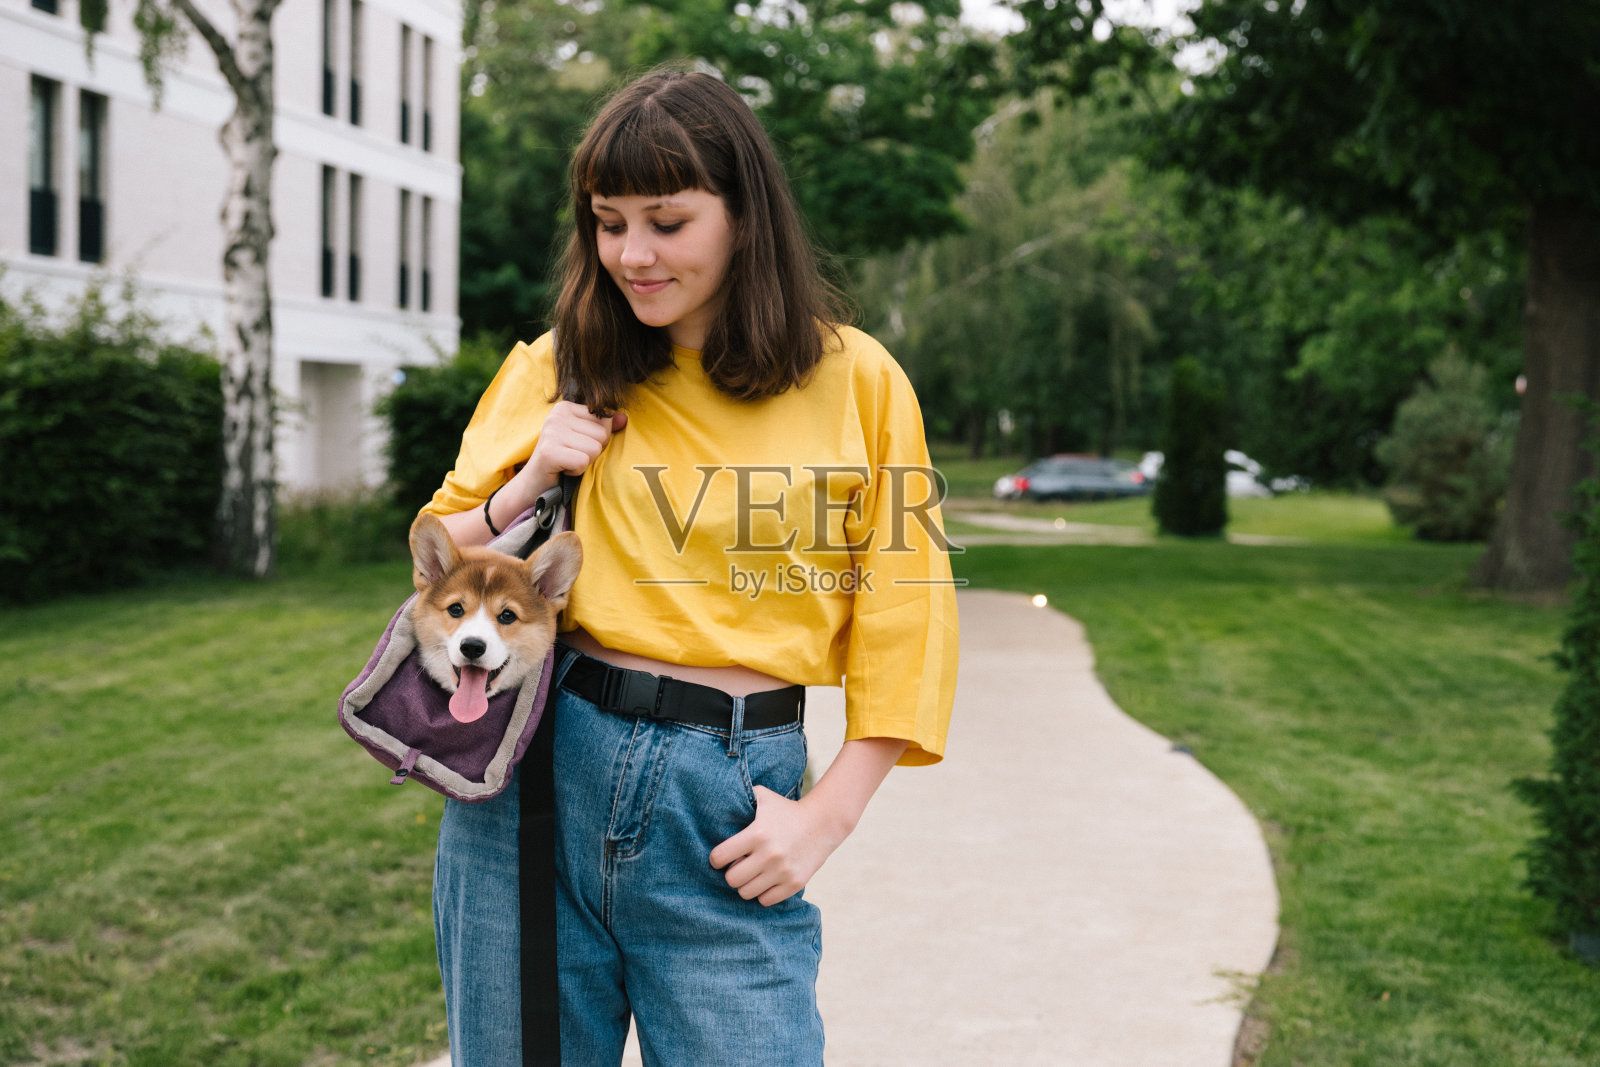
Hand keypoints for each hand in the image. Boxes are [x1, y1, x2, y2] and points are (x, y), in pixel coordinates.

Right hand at [527, 401, 627, 484]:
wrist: (534, 483)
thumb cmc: (562, 460)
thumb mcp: (583, 439)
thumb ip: (603, 427)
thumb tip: (624, 418)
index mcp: (565, 407)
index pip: (604, 420)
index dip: (598, 440)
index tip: (577, 446)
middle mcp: (556, 415)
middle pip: (602, 434)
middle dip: (592, 452)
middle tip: (571, 456)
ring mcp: (551, 432)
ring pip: (595, 448)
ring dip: (584, 462)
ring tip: (567, 463)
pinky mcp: (549, 451)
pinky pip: (583, 461)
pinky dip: (577, 471)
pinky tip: (563, 470)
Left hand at [709, 786, 849, 906]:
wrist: (822, 823)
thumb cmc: (786, 810)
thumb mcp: (763, 797)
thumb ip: (740, 796)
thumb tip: (716, 798)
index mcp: (757, 834)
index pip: (720, 857)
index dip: (717, 858)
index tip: (721, 857)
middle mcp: (769, 855)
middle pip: (732, 879)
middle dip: (731, 873)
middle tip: (738, 866)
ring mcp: (782, 871)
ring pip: (746, 893)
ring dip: (746, 884)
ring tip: (752, 874)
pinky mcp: (794, 883)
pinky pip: (766, 900)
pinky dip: (763, 893)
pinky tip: (766, 881)